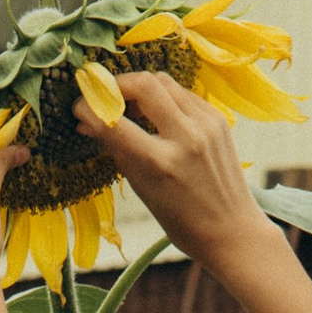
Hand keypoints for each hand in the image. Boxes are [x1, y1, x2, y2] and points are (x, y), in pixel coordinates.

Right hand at [79, 71, 279, 279]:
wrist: (232, 230)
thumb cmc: (181, 220)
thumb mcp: (142, 189)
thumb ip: (117, 150)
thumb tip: (87, 122)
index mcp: (161, 164)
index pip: (115, 122)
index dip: (90, 108)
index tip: (78, 106)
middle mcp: (185, 138)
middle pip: (144, 84)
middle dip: (116, 84)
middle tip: (103, 96)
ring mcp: (206, 124)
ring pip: (164, 82)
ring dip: (139, 87)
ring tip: (127, 105)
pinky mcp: (218, 118)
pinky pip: (183, 93)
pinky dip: (163, 97)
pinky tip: (154, 113)